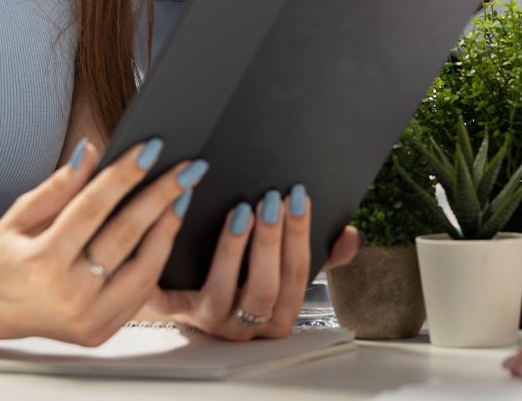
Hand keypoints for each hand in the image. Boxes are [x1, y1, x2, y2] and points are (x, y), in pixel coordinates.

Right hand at [0, 139, 197, 346]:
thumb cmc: (2, 258)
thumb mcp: (19, 215)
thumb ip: (59, 186)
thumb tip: (92, 151)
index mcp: (42, 261)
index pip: (94, 207)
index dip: (125, 174)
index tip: (152, 148)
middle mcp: (67, 294)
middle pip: (127, 235)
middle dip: (162, 195)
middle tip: (187, 168)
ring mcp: (86, 318)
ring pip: (145, 269)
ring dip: (168, 229)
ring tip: (182, 198)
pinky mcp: (98, 333)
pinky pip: (139, 294)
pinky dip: (156, 262)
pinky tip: (164, 233)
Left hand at [147, 185, 362, 338]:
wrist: (197, 305)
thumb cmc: (250, 281)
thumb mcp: (287, 272)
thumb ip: (322, 256)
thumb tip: (353, 238)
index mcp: (281, 314)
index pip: (298, 275)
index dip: (300, 235)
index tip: (299, 196)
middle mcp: (249, 325)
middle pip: (265, 287)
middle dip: (271, 241)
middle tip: (271, 199)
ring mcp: (213, 320)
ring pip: (223, 290)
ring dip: (233, 249)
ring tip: (240, 211)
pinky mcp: (177, 314)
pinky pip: (169, 300)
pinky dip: (168, 272)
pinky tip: (175, 232)